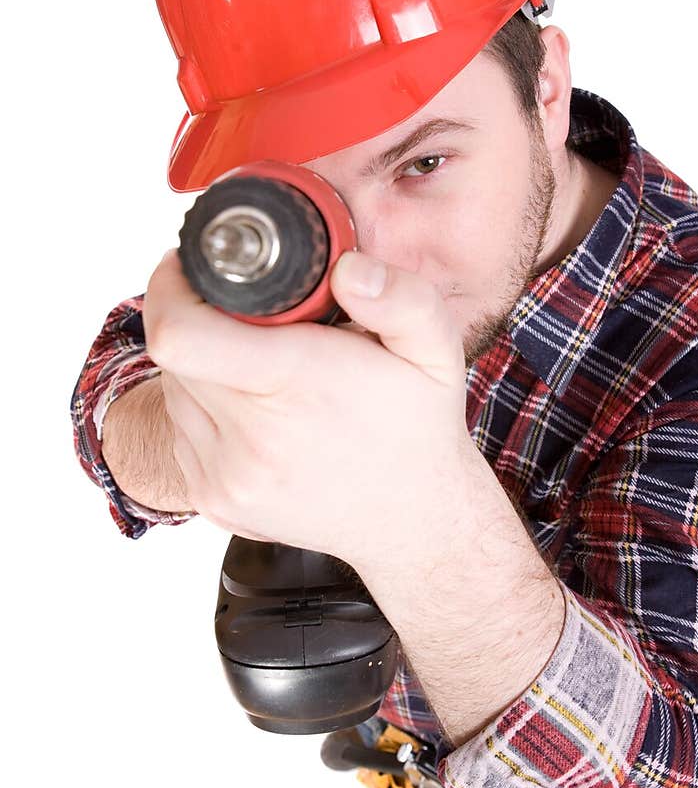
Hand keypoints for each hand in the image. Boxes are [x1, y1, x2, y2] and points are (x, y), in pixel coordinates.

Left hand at [141, 247, 472, 565]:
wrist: (415, 519)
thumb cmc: (418, 427)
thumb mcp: (435, 350)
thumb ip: (401, 299)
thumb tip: (347, 269)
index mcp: (296, 387)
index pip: (181, 335)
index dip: (172, 288)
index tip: (191, 268)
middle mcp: (252, 441)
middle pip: (173, 355)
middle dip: (197, 319)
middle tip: (246, 314)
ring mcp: (228, 479)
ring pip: (173, 393)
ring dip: (201, 367)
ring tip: (257, 364)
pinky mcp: (216, 502)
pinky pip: (182, 434)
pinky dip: (206, 411)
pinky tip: (254, 410)